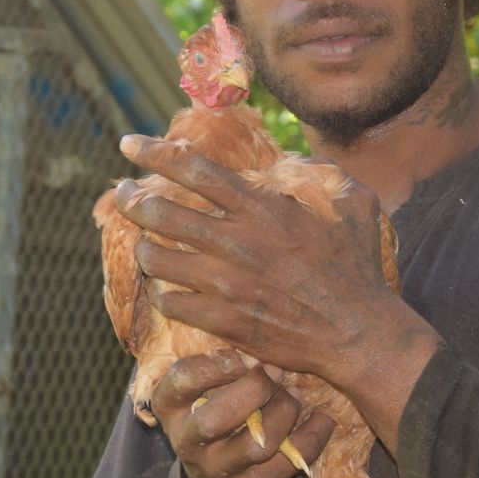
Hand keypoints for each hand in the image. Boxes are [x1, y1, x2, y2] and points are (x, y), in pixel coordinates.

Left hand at [115, 135, 399, 381]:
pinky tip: (167, 290)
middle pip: (160, 212)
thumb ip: (322, 174)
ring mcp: (226, 284)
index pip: (193, 170)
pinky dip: (163, 293)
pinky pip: (170, 302)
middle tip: (121, 195)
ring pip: (155, 260)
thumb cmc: (357, 269)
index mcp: (262, 209)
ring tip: (144, 244)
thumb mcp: (353, 205)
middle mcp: (236, 242)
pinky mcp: (222, 321)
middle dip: (130, 200)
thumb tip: (299, 158)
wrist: (357, 333)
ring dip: (144, 248)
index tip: (128, 144)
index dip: (154, 152)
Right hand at [152, 352, 335, 477]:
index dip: (219, 364)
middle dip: (255, 389)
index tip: (249, 356)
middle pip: (216, 418)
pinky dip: (313, 435)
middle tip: (277, 372)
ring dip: (285, 412)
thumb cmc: (214, 420)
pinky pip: (290, 461)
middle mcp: (187, 443)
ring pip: (258, 443)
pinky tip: (321, 418)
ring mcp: (219, 471)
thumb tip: (265, 344)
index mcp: (170, 408)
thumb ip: (220, 366)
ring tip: (294, 396)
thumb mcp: (201, 393)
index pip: (183, 379)